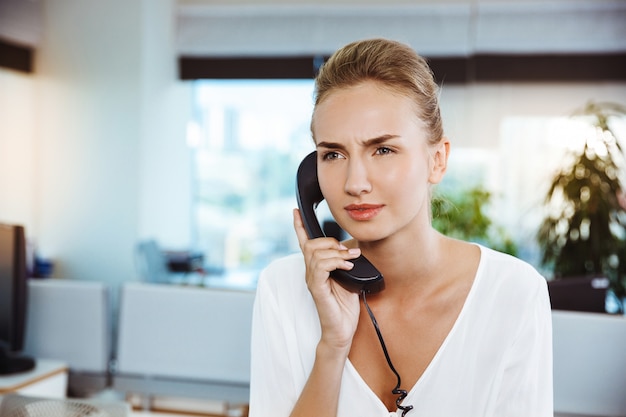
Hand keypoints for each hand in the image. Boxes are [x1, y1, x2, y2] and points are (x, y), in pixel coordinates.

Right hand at [293, 209, 360, 351]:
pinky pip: (320, 267)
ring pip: (316, 253)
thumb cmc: (345, 306)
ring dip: (337, 252)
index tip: (296, 211)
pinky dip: (335, 262)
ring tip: (351, 259)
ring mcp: (312, 280)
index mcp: (317, 268)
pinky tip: (346, 266)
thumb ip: (346, 262)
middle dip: (331, 242)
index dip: (300, 226)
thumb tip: (354, 248)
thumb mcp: (349, 277)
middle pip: (312, 244)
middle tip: (349, 251)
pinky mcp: (317, 289)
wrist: (342, 330)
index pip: (305, 243)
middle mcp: (311, 272)